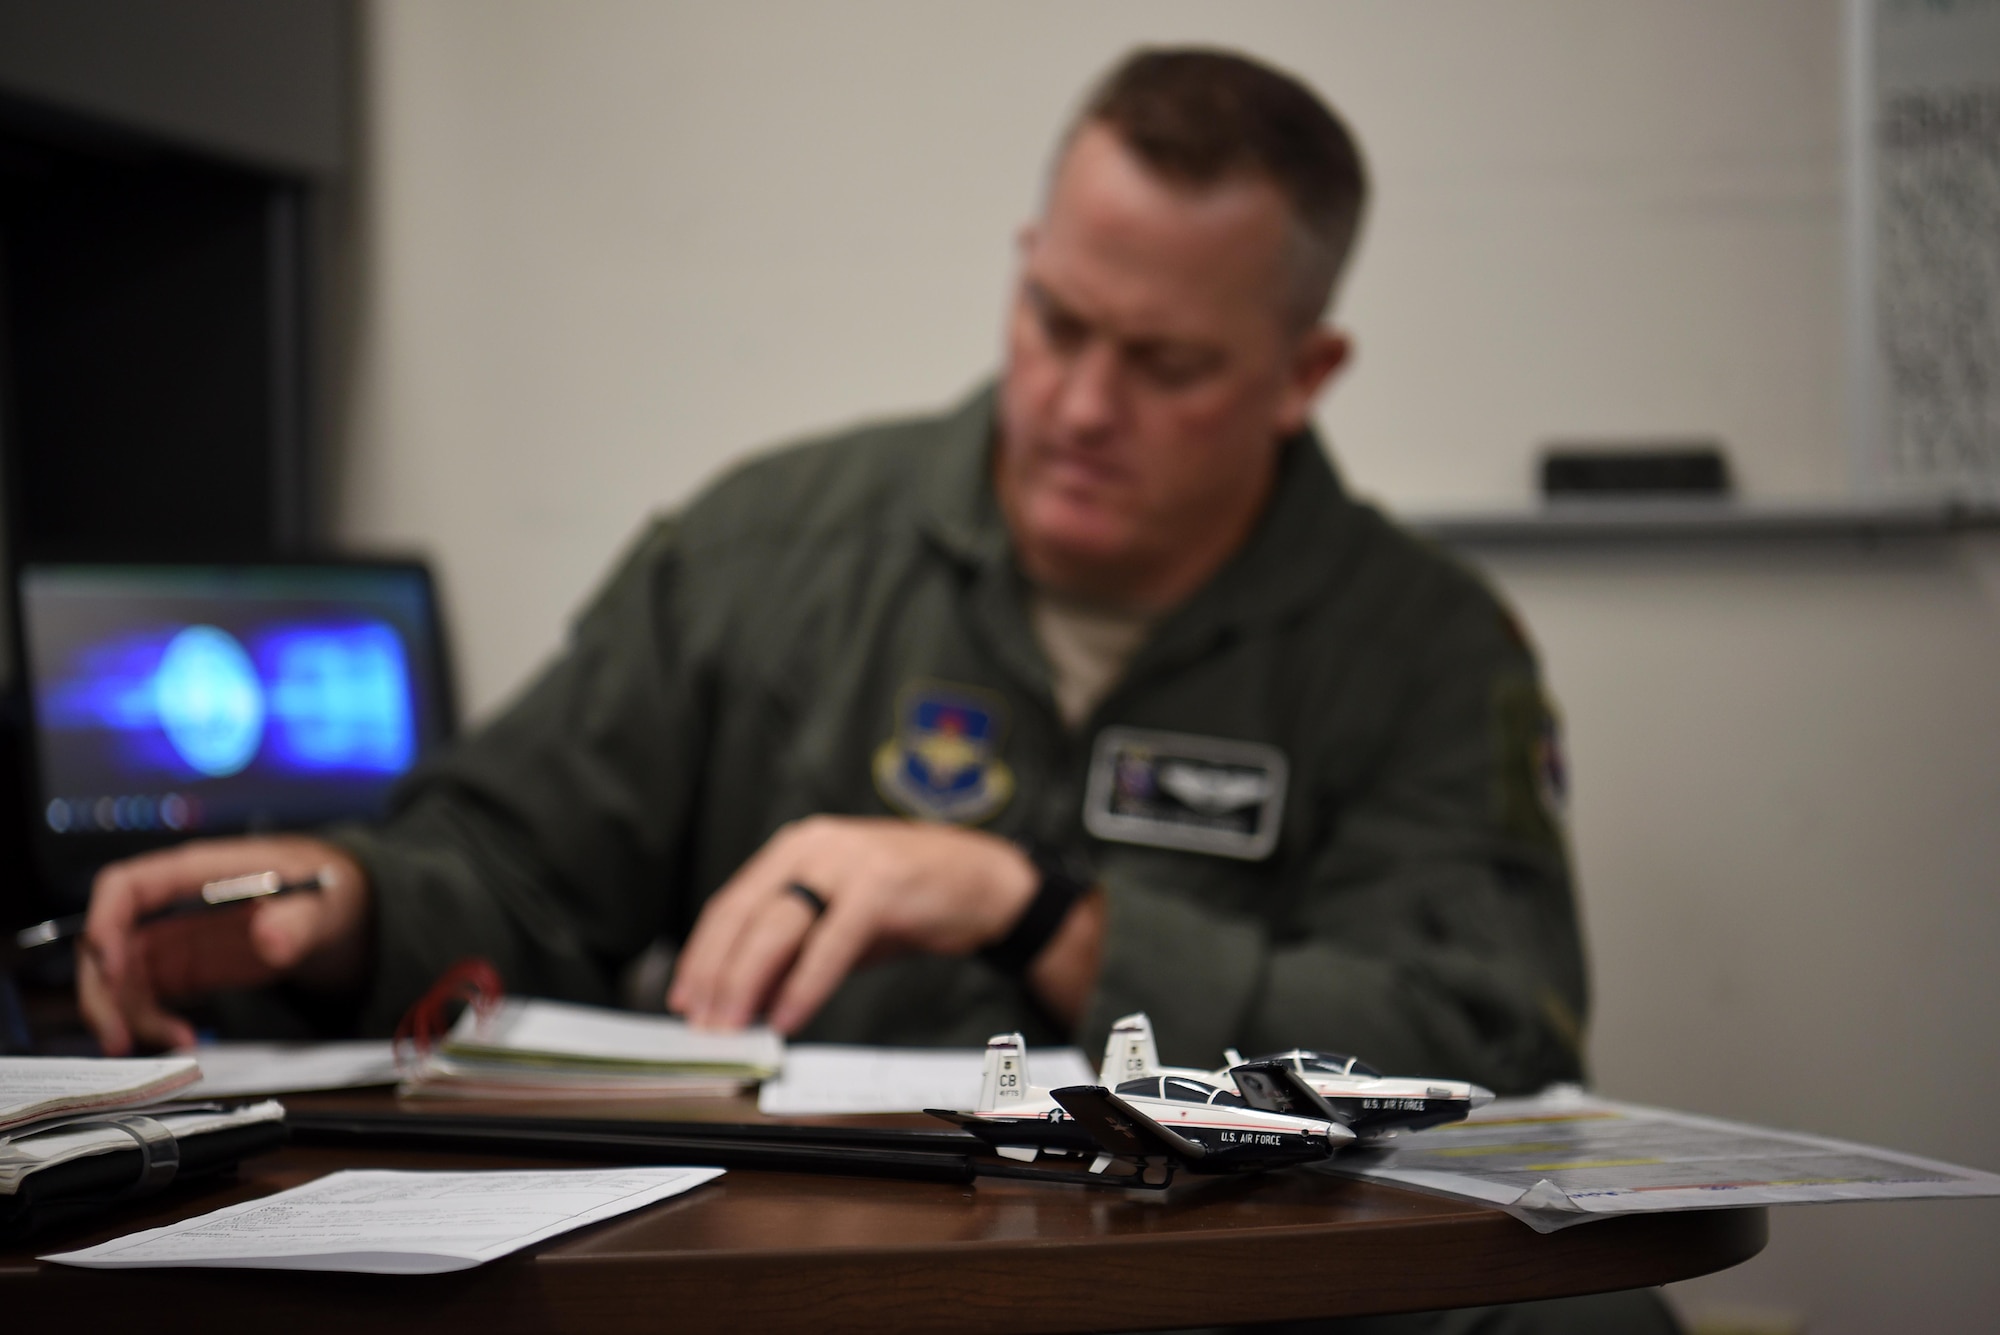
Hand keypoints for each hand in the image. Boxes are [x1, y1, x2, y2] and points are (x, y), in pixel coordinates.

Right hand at [78, 835, 371, 1054]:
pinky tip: (185, 1040)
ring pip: (121, 977)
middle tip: (120, 1037)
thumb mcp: (322, 903)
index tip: (113, 970)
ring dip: (128, 1015)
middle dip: (103, 990)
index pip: (125, 886)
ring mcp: (174, 939)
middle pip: (109, 941)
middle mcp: (172, 905)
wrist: (337, 912)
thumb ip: (299, 922)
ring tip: (171, 1045)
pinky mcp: (183, 969)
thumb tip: (272, 942)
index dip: (106, 925)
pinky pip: (147, 997)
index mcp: (197, 872)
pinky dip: (154, 1022)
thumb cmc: (322, 889)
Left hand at [667, 816, 1043, 1034]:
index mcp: (795, 850)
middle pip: (744, 916)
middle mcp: (813, 847)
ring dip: (747, 983)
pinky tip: (788, 1016)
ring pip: (777, 926)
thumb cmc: (908, 901)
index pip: (730, 904)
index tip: (685, 1000)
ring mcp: (846, 863)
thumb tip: (745, 1002)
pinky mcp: (880, 886)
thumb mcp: (839, 924)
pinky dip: (804, 984)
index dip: (702, 956)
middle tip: (703, 1025)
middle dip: (716, 976)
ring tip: (734, 1026)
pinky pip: (829, 943)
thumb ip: (793, 954)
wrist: (983, 881)